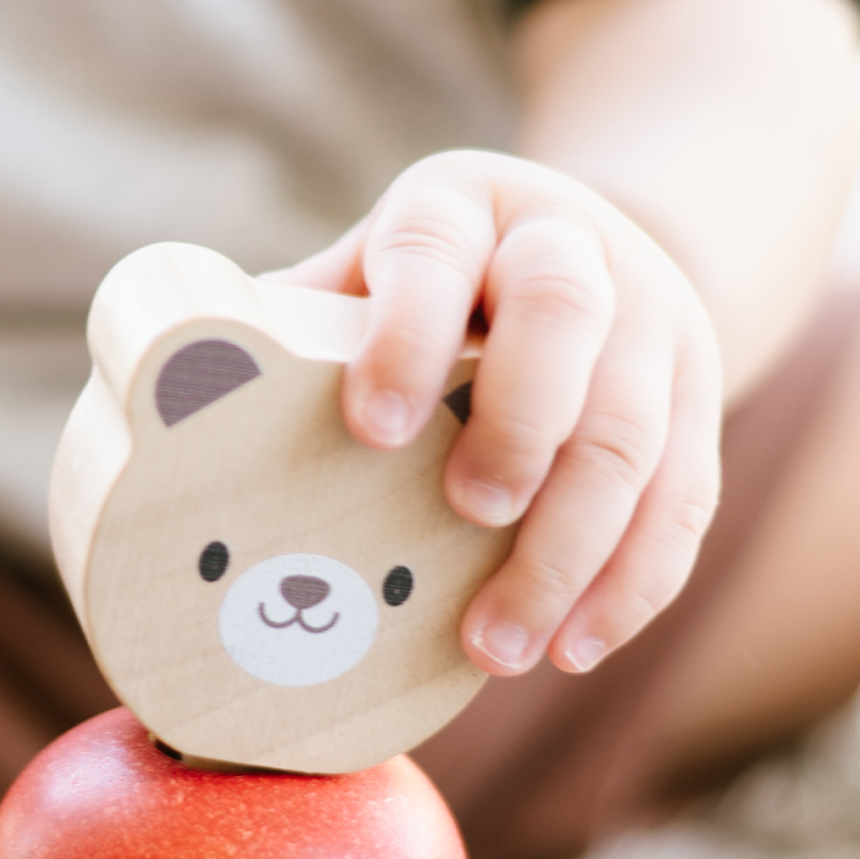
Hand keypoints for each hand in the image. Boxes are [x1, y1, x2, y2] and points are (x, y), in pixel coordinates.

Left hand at [276, 150, 722, 676]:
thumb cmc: (433, 285)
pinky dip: (634, 583)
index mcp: (463, 208)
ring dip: (573, 550)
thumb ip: (294, 326)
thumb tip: (159, 412)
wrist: (593, 247)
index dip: (405, 333)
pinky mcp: (700, 397)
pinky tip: (576, 650)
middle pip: (570, 325)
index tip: (367, 427)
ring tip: (501, 647)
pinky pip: (686, 496)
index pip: (436, 250)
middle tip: (466, 517)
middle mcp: (574, 246)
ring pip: (638, 432)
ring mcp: (653, 320)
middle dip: (521, 430)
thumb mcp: (366, 273)